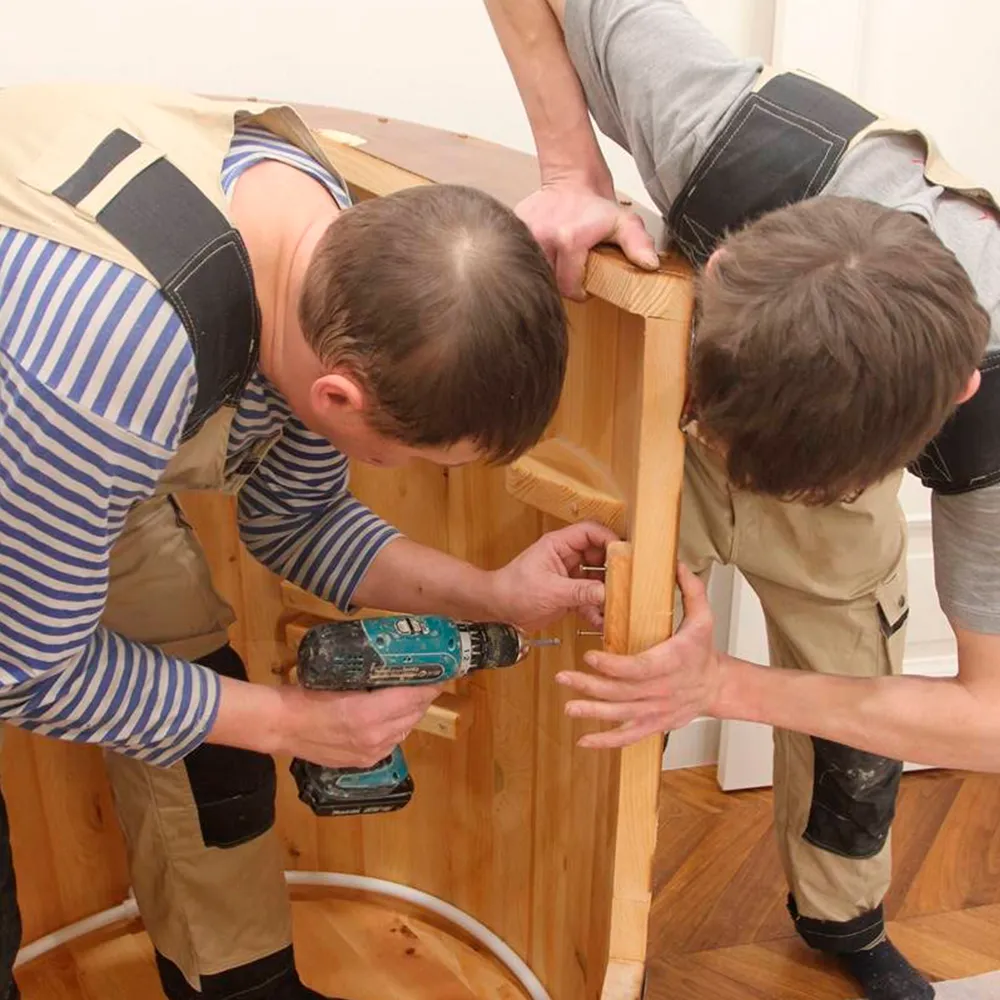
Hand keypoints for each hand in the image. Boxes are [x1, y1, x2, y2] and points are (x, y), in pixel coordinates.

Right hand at [276, 682, 444, 767]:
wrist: (281, 726)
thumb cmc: (306, 694)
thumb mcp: (339, 677)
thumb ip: (369, 678)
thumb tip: (393, 665)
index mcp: (368, 713)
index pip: (413, 697)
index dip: (430, 685)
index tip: (441, 672)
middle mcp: (375, 736)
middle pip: (414, 714)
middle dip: (424, 697)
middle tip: (428, 681)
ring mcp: (370, 752)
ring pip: (405, 730)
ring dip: (413, 713)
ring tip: (414, 697)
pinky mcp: (363, 762)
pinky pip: (392, 743)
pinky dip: (398, 728)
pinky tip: (395, 717)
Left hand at [489, 521, 616, 630]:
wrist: (498, 609)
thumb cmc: (514, 590)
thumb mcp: (550, 590)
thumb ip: (580, 591)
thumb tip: (606, 592)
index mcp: (559, 545)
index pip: (590, 532)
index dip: (608, 539)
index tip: (624, 553)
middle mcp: (567, 557)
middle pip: (599, 555)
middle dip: (612, 569)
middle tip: (625, 582)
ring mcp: (569, 576)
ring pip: (596, 579)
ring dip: (606, 592)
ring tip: (616, 604)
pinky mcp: (569, 594)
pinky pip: (589, 598)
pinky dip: (595, 609)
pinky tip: (601, 621)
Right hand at [516, 180, 658, 299]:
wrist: (571, 179)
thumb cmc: (596, 206)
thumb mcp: (624, 223)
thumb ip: (638, 244)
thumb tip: (650, 264)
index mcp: (569, 240)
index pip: (569, 287)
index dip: (580, 291)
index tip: (586, 284)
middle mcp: (542, 238)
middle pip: (550, 282)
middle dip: (563, 281)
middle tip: (573, 269)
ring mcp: (524, 233)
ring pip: (535, 272)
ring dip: (548, 271)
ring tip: (560, 259)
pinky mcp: (513, 228)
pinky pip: (522, 257)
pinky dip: (533, 258)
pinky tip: (546, 249)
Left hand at [557, 564, 721, 747]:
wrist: (717, 686)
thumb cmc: (704, 651)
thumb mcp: (704, 616)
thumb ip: (690, 590)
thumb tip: (676, 564)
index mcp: (670, 663)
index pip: (638, 668)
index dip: (612, 665)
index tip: (590, 656)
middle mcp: (661, 691)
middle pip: (621, 692)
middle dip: (589, 686)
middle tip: (562, 677)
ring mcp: (656, 711)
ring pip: (620, 716)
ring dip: (591, 713)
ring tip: (567, 707)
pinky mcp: (653, 725)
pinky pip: (627, 738)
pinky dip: (605, 742)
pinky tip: (583, 742)